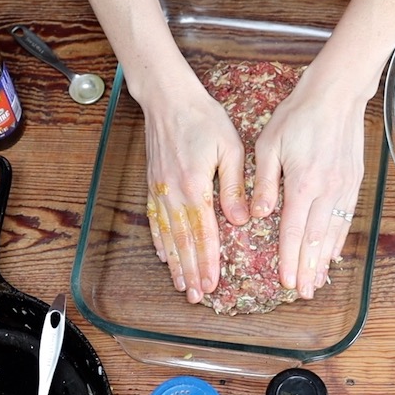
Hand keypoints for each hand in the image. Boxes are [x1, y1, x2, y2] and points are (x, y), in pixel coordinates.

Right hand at [140, 69, 249, 303]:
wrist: (168, 98)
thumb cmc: (203, 118)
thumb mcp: (229, 148)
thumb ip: (232, 187)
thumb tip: (240, 219)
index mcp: (195, 186)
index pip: (204, 233)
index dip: (208, 262)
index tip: (212, 284)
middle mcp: (174, 193)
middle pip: (183, 241)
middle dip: (191, 272)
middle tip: (195, 296)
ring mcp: (160, 190)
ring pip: (167, 235)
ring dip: (175, 263)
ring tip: (180, 285)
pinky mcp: (154, 184)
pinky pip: (155, 219)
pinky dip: (158, 240)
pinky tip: (163, 255)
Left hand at [251, 67, 367, 298]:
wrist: (336, 94)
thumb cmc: (297, 115)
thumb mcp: (269, 144)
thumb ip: (265, 183)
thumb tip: (258, 215)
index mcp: (302, 183)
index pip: (294, 231)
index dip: (289, 259)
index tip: (286, 281)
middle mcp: (326, 190)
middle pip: (315, 240)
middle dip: (308, 269)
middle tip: (303, 293)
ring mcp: (344, 186)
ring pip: (333, 233)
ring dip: (324, 260)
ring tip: (318, 281)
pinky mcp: (353, 181)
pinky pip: (346, 218)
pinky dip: (339, 239)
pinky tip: (333, 253)